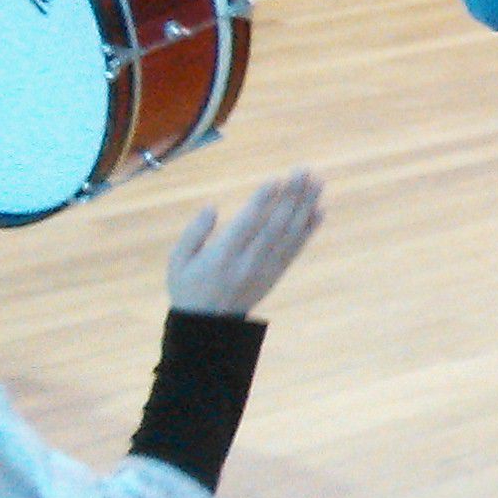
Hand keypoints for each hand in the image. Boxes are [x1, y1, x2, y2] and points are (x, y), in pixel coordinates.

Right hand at [168, 170, 324, 317]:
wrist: (208, 326)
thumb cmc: (188, 286)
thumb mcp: (178, 261)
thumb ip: (194, 233)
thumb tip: (212, 207)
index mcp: (222, 257)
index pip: (246, 225)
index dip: (262, 202)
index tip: (276, 179)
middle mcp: (248, 262)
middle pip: (274, 225)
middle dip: (291, 196)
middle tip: (304, 170)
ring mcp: (265, 269)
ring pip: (289, 235)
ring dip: (305, 207)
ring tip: (317, 183)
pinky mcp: (275, 274)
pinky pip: (295, 250)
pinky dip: (308, 230)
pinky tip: (319, 211)